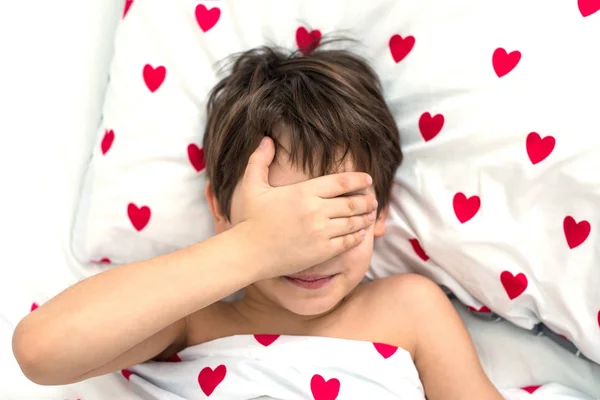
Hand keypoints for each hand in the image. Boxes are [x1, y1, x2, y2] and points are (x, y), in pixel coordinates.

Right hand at [230, 136, 377, 278]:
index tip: (368, 179)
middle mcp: (316, 211)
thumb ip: (259, 160)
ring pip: (352, 223)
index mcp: (303, 192)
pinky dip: (356, 237)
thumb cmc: (247, 219)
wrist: (246, 253)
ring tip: (371, 215)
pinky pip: (346, 242)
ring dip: (365, 218)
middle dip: (366, 200)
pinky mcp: (321, 252)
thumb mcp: (250, 185)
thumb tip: (266, 139)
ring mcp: (320, 232)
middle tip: (373, 199)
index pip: (340, 182)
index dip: (358, 179)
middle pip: (352, 202)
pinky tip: (360, 234)